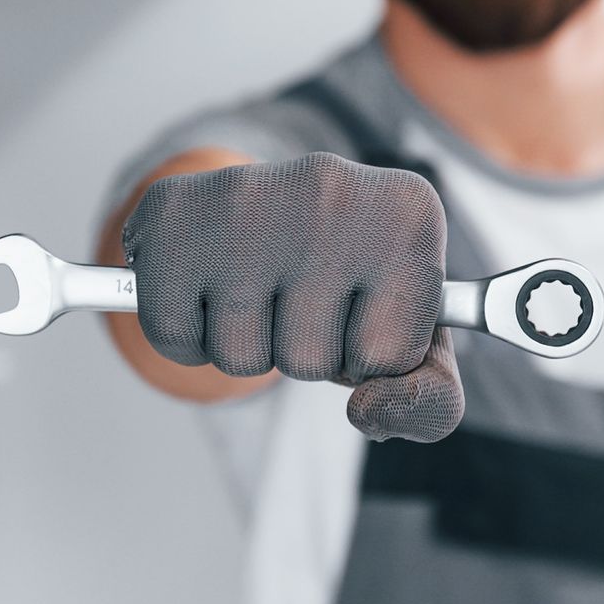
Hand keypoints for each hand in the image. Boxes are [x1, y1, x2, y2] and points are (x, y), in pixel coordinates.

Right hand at [121, 152, 464, 442]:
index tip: (364, 302)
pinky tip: (208, 284)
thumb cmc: (347, 280)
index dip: (370, 352)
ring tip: (256, 287)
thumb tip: (368, 414)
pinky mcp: (173, 212)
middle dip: (301, 351)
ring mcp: (247, 196)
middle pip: (311, 362)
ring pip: (242, 358)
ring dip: (244, 344)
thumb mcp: (411, 333)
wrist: (263, 208)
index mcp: (410, 214)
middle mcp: (333, 189)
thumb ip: (430, 399)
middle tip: (298, 295)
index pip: (391, 359)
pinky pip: (173, 338)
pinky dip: (186, 335)